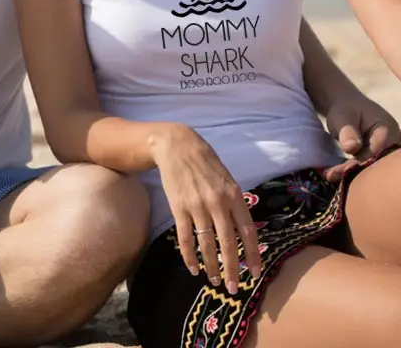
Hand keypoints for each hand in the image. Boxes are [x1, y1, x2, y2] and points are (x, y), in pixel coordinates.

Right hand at [152, 124, 261, 293]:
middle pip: (228, 242)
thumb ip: (234, 201)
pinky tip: (193, 267)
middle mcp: (217, 202)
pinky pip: (186, 237)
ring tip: (215, 280)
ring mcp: (197, 205)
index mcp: (233, 194)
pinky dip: (189, 255)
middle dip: (233, 268)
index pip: (247, 231)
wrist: (177, 146)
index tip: (256, 273)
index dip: (252, 254)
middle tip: (235, 287)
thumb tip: (243, 228)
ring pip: (207, 243)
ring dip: (212, 266)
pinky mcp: (178, 207)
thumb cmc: (205, 162)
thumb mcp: (226, 178)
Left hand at [322, 93, 400, 181]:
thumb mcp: (343, 116)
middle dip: (355, 171)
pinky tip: (333, 175)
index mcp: (387, 130)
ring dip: (350, 174)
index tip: (344, 169)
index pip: (377, 151)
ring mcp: (384, 153)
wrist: (346, 107)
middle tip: (332, 175)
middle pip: (375, 163)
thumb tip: (352, 148)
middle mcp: (391, 144)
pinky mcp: (375, 160)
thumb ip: (348, 131)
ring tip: (329, 175)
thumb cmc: (346, 109)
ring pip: (369, 168)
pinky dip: (349, 173)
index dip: (361, 161)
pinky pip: (364, 168)